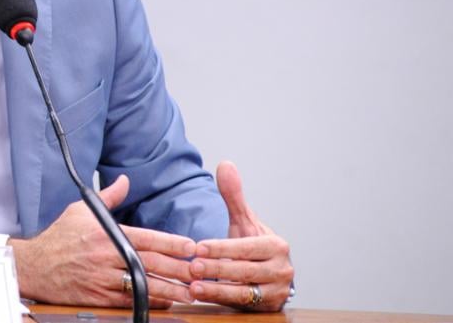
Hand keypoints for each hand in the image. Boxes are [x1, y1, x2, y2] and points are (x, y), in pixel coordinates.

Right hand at [10, 175, 196, 307]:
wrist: (34, 266)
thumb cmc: (58, 237)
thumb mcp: (81, 210)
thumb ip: (108, 198)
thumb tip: (125, 181)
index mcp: (105, 233)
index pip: (146, 237)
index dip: (171, 243)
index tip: (191, 246)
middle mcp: (106, 255)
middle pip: (150, 263)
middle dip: (178, 269)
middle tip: (199, 272)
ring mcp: (102, 278)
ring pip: (142, 285)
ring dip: (169, 290)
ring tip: (189, 293)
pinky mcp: (97, 297)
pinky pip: (129, 301)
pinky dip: (148, 302)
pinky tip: (163, 303)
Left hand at [189, 161, 293, 310]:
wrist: (266, 272)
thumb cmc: (252, 244)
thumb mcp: (244, 221)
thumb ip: (233, 196)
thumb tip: (225, 165)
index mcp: (277, 246)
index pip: (246, 247)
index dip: (222, 248)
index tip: (198, 247)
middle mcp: (281, 270)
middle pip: (245, 270)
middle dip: (216, 268)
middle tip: (192, 267)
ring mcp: (276, 292)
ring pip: (243, 291)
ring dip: (216, 289)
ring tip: (193, 286)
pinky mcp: (267, 308)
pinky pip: (241, 305)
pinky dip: (219, 300)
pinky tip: (200, 295)